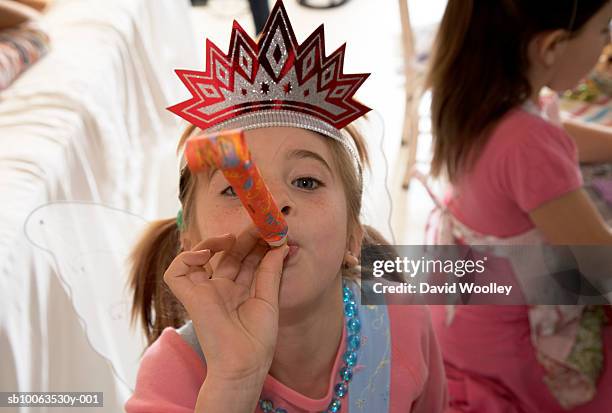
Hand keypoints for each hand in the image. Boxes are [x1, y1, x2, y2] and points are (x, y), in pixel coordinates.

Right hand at [163, 226, 288, 382]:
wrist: (245, 364)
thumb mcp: (269, 299)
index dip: (255, 243)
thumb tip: (281, 245)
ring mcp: (205, 291)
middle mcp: (221, 288)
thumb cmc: (257, 339)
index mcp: (239, 290)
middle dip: (243, 237)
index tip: (271, 229)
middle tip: (259, 224)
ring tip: (233, 238)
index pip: (245, 258)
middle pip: (228, 254)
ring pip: (201, 256)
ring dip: (215, 241)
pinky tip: (207, 253)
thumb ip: (270, 271)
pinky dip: (186, 258)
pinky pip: (176, 272)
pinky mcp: (190, 298)